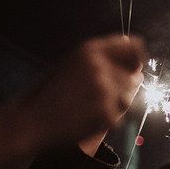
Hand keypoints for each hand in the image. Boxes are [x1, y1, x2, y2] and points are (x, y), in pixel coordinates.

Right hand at [15, 35, 145, 147]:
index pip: (134, 46)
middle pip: (134, 78)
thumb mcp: (73, 66)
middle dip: (122, 91)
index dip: (138, 59)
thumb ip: (104, 64)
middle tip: (95, 100)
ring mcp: (104, 89)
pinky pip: (120, 118)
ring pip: (129, 99)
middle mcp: (100, 65)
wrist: (29, 121)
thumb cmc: (50, 95)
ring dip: (115, 107)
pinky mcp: (106, 112)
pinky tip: (86, 120)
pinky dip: (107, 122)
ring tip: (88, 109)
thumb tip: (139, 72)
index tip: (135, 70)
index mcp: (90, 49)